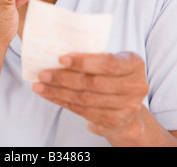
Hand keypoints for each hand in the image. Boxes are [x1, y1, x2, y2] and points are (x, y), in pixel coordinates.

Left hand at [32, 52, 148, 143]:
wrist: (128, 107)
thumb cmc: (114, 75)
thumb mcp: (112, 60)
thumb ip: (95, 56)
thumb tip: (62, 54)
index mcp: (135, 64)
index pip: (108, 63)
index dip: (84, 61)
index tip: (61, 58)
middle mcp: (135, 87)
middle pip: (94, 83)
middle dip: (65, 78)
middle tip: (44, 73)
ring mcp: (126, 107)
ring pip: (85, 99)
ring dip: (59, 92)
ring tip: (41, 85)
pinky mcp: (113, 122)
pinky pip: (83, 111)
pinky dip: (63, 102)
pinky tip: (51, 95)